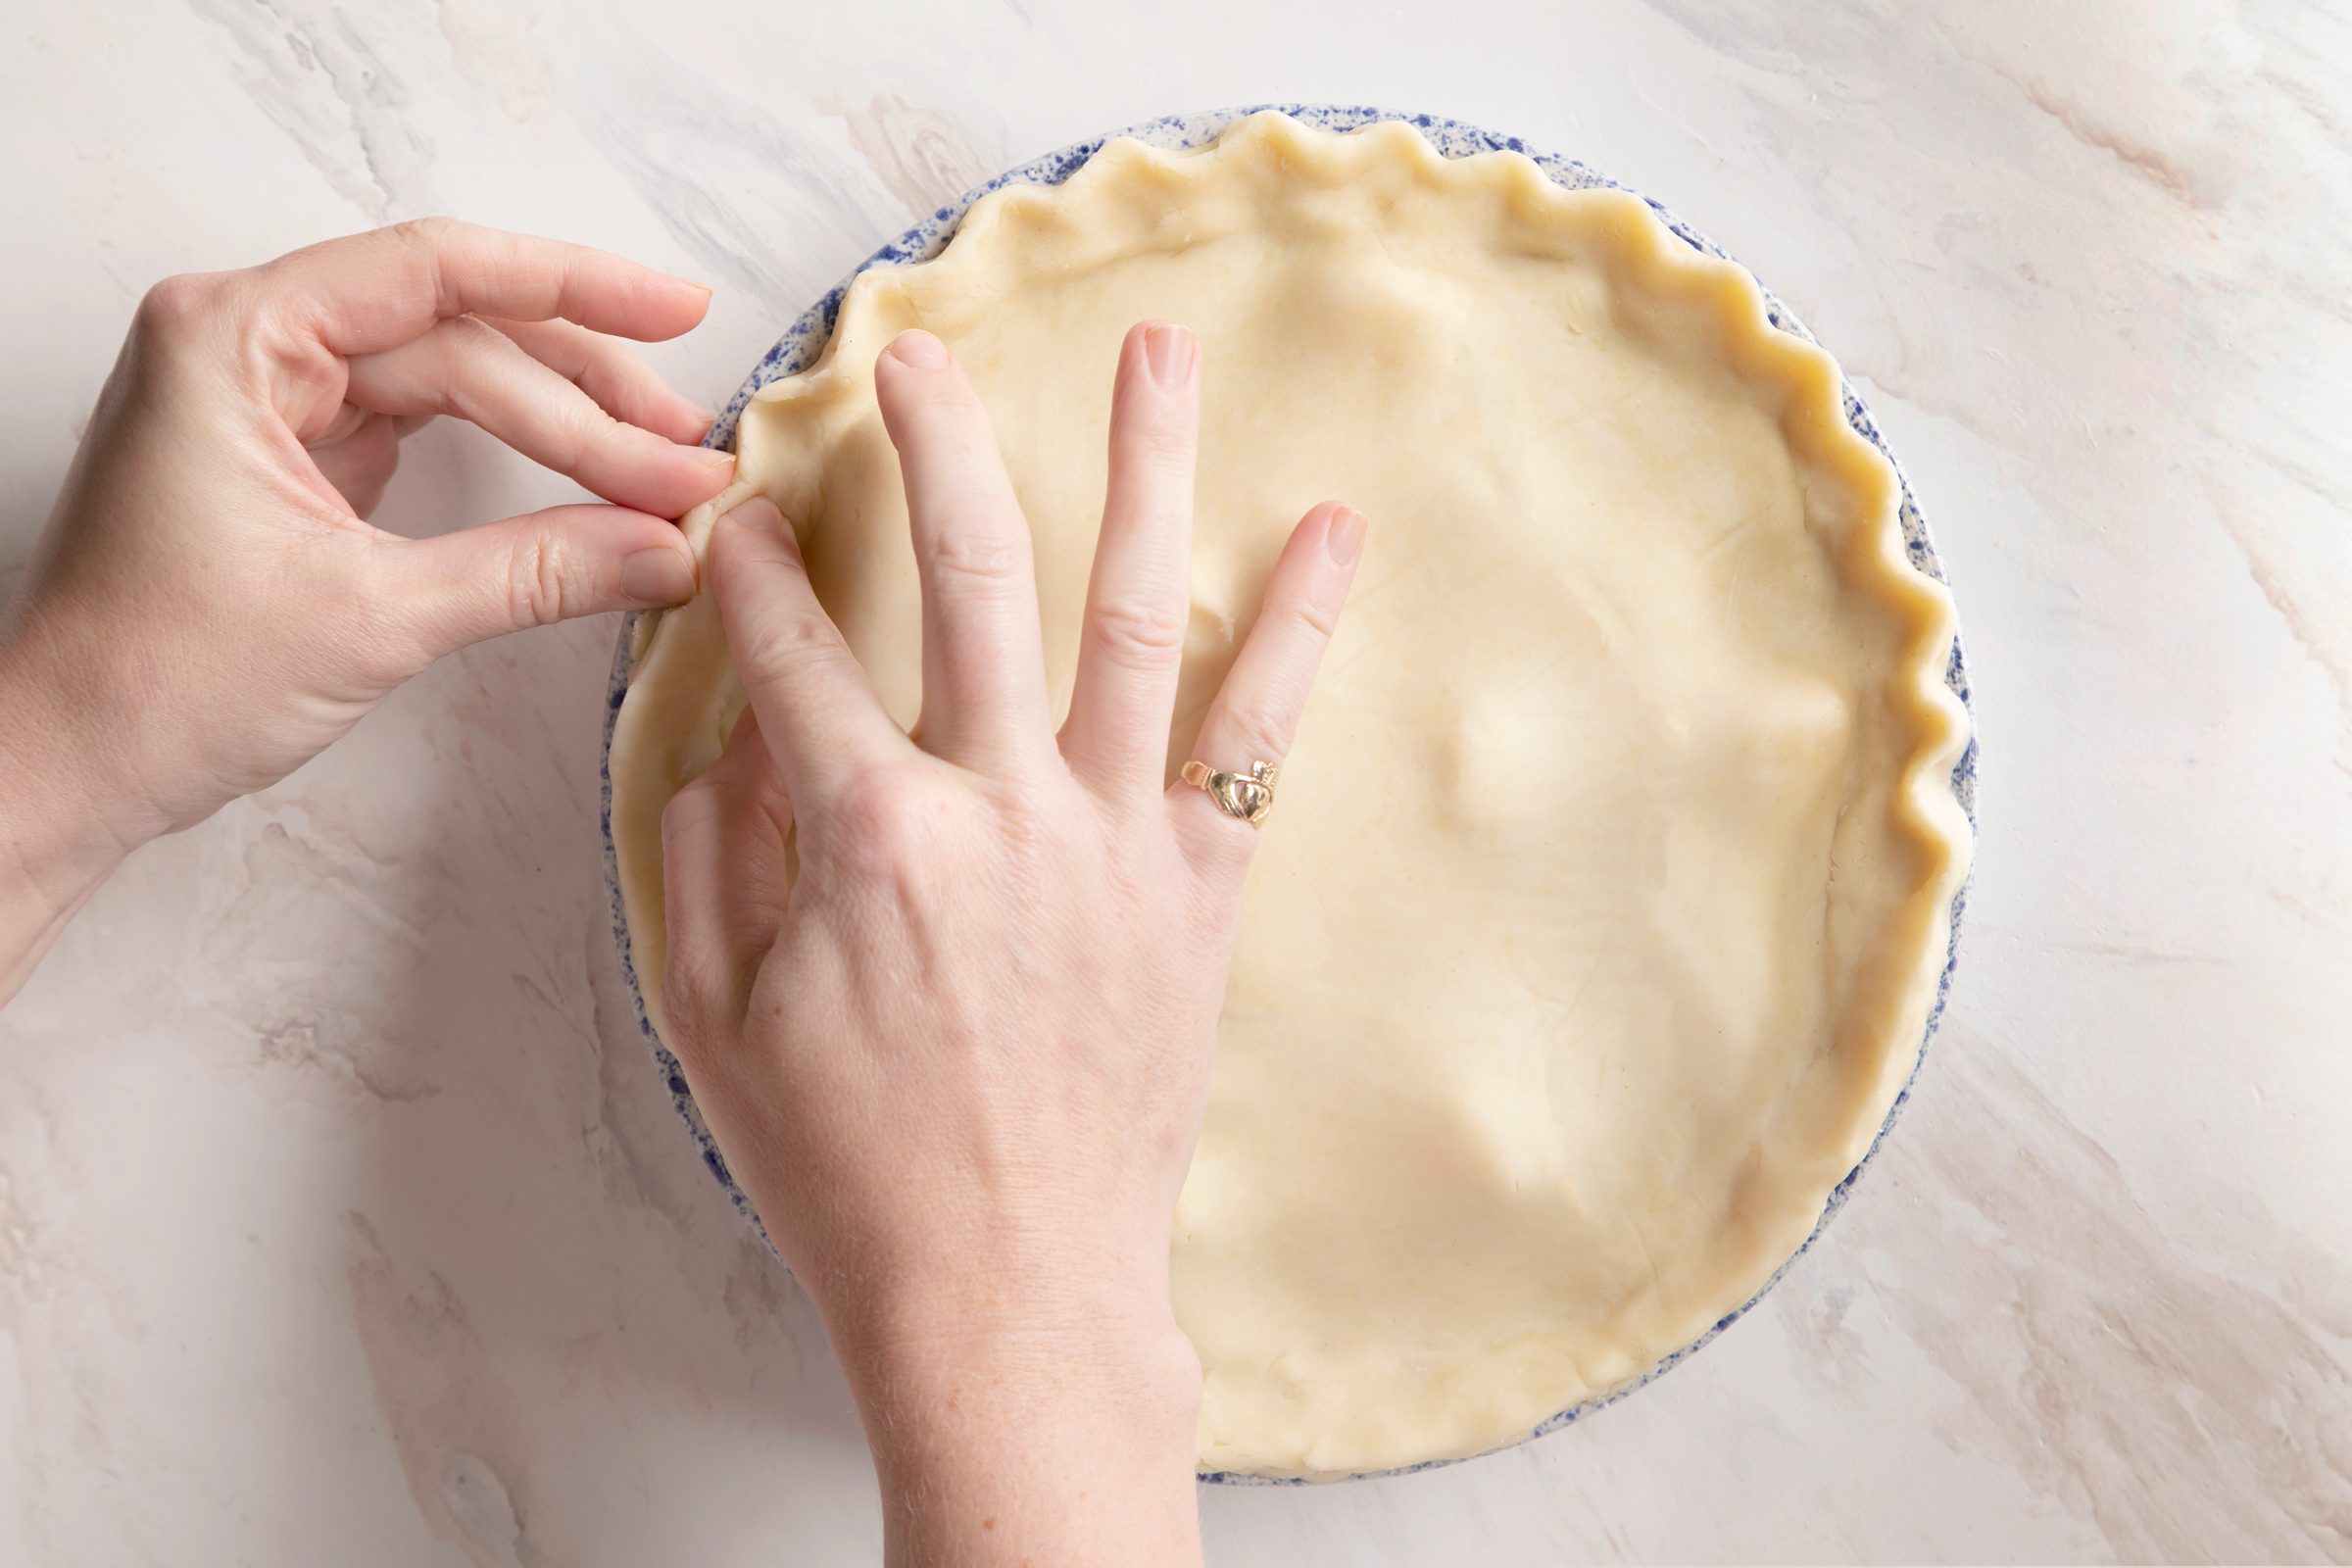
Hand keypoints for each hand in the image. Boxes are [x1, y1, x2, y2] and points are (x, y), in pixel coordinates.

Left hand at [0, 218, 730, 995]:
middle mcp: (246, 342)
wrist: (65, 764)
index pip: (437, 272)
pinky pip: (425, 424)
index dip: (575, 286)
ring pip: (452, 376)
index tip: (678, 311)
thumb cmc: (158, 681)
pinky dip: (511, 456)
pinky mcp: (293, 454)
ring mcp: (270, 397)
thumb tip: (669, 549)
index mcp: (234, 337)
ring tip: (661, 472)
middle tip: (690, 457)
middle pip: (460, 331)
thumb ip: (537, 571)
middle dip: (586, 397)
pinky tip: (587, 482)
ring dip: (560, 424)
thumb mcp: (376, 619)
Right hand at [658, 324, 1362, 1564]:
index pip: (790, 653)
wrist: (1012, 1294)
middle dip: (932, 444)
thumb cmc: (852, 1175)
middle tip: (911, 351)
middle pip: (969, 576)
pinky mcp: (1199, 885)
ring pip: (1131, 611)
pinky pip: (1257, 731)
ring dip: (1141, 467)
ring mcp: (1114, 838)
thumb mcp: (718, 1023)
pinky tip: (1330, 522)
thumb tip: (733, 734)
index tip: (737, 511)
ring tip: (1156, 349)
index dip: (750, 571)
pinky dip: (1298, 622)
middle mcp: (1000, 808)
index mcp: (868, 838)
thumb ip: (713, 856)